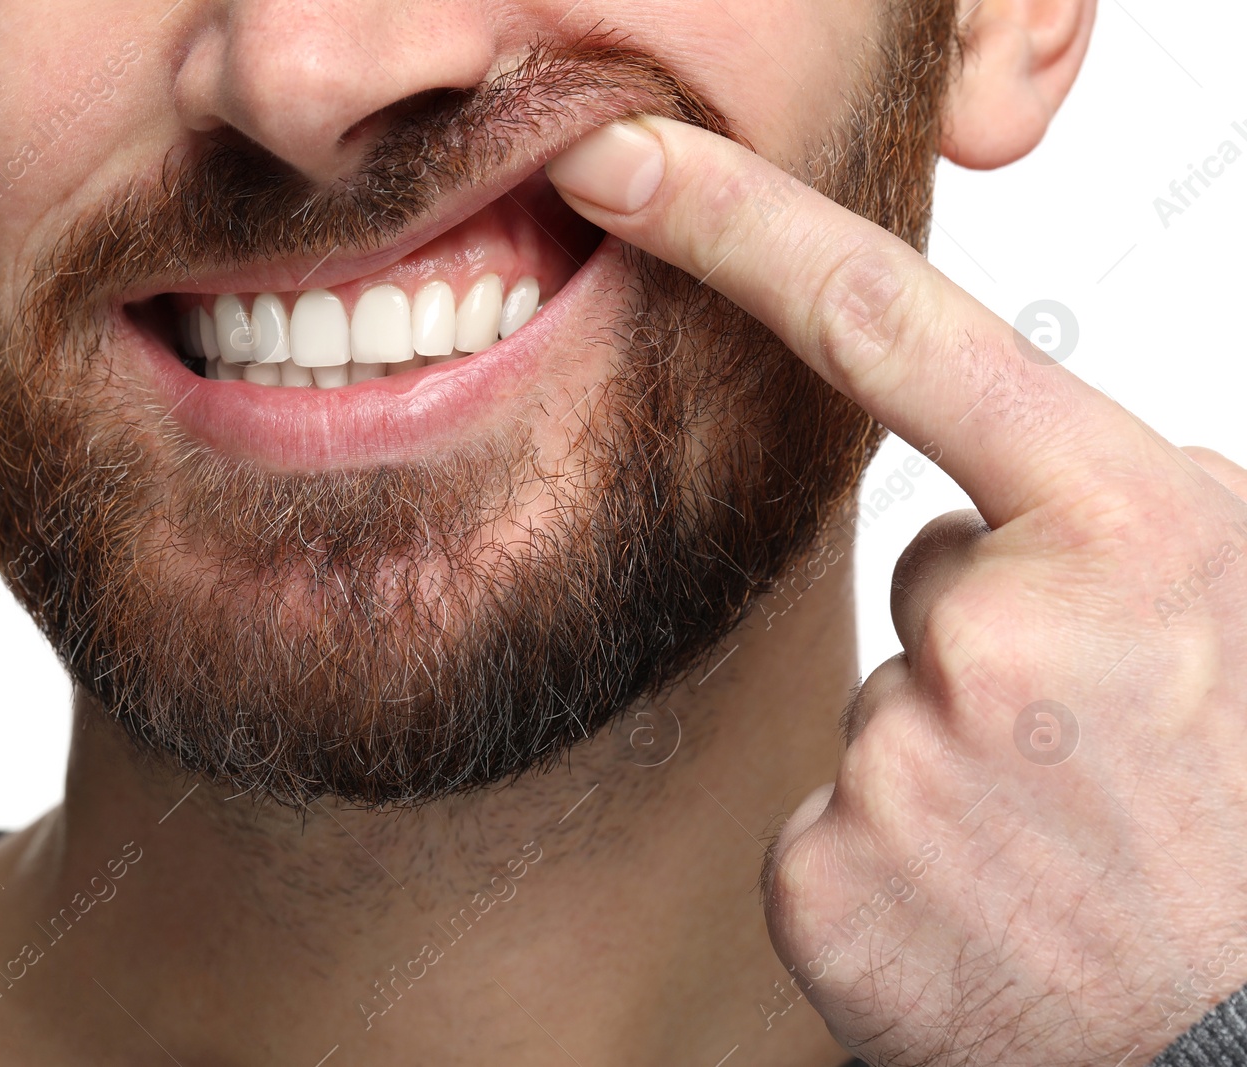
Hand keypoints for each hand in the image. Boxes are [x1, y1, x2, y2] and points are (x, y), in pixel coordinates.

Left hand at [549, 117, 1246, 1065]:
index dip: (735, 221)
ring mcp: (900, 761)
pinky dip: (893, 849)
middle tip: (1096, 746)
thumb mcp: (1241, 603)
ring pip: (882, 699)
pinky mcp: (826, 876)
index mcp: (1124, 533)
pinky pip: (828, 811)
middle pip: (920, 570)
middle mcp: (1000, 632)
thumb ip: (1115, 512)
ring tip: (1062, 842)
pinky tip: (988, 902)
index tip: (620, 159)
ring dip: (957, 754)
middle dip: (994, 639)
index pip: (887, 323)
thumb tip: (998, 501)